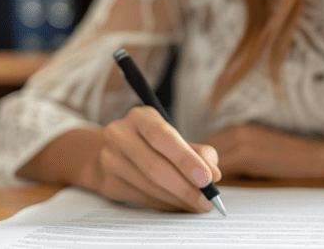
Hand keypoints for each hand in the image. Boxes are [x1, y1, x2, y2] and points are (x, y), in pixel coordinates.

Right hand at [76, 107, 221, 211]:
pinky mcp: (108, 183)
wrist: (115, 152)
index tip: (208, 179)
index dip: (186, 159)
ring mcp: (110, 160)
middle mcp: (119, 135)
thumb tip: (215, 174)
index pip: (162, 136)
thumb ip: (198, 152)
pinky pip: (143, 200)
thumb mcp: (175, 138)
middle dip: (186, 188)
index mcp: (140, 117)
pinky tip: (180, 206)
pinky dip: (166, 205)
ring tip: (198, 206)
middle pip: (155, 166)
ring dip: (178, 200)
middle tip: (208, 201)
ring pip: (149, 187)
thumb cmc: (154, 145)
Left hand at [201, 125, 323, 178]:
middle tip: (199, 181)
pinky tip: (218, 189)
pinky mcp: (247, 156)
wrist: (311, 155)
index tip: (199, 170)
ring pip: (209, 159)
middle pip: (204, 149)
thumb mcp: (259, 144)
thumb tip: (215, 166)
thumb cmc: (287, 154)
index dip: (200, 157)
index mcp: (239, 126)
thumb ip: (237, 148)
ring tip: (207, 187)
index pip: (208, 141)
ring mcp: (241, 141)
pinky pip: (221, 169)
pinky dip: (215, 180)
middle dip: (199, 165)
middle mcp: (237, 130)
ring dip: (205, 173)